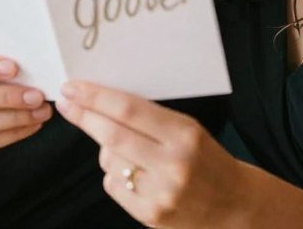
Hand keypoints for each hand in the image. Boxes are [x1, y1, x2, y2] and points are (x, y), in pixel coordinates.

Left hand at [56, 81, 248, 228]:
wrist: (234, 205)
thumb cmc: (206, 160)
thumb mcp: (188, 130)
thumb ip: (150, 119)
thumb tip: (100, 103)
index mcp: (184, 134)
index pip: (129, 109)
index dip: (95, 97)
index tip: (73, 87)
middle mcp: (172, 164)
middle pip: (112, 135)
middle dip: (84, 116)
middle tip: (67, 104)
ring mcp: (160, 193)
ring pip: (109, 161)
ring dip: (106, 149)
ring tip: (131, 152)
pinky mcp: (150, 215)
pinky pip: (112, 185)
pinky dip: (115, 174)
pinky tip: (136, 175)